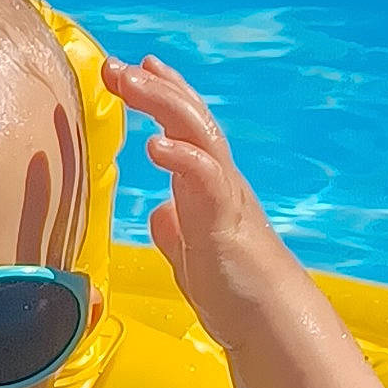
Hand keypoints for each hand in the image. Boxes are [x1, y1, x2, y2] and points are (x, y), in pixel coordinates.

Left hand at [103, 54, 300, 350]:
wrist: (270, 322)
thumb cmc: (234, 291)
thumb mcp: (191, 254)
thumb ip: (175, 230)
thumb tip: (159, 213)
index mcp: (207, 185)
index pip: (185, 127)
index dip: (162, 93)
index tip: (133, 67)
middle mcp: (220, 181)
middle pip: (189, 117)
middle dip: (153, 86)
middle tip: (117, 65)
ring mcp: (225, 197)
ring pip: (199, 134)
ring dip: (164, 104)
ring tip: (132, 82)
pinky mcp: (224, 224)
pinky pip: (207, 181)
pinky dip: (182, 158)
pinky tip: (156, 146)